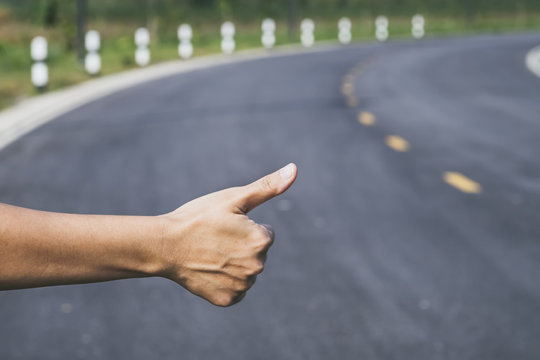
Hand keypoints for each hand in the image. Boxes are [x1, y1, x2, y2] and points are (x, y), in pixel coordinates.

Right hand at [159, 163, 296, 305]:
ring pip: (247, 270)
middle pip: (258, 253)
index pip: (265, 233)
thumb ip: (268, 186)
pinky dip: (226, 281)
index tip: (224, 226)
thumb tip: (294, 169)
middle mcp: (257, 267)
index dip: (245, 227)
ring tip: (210, 254)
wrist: (164, 245)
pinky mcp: (228, 299)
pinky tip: (209, 271)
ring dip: (234, 264)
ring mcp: (242, 286)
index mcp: (262, 240)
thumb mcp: (234, 198)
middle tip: (215, 240)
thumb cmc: (198, 217)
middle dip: (242, 246)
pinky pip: (236, 289)